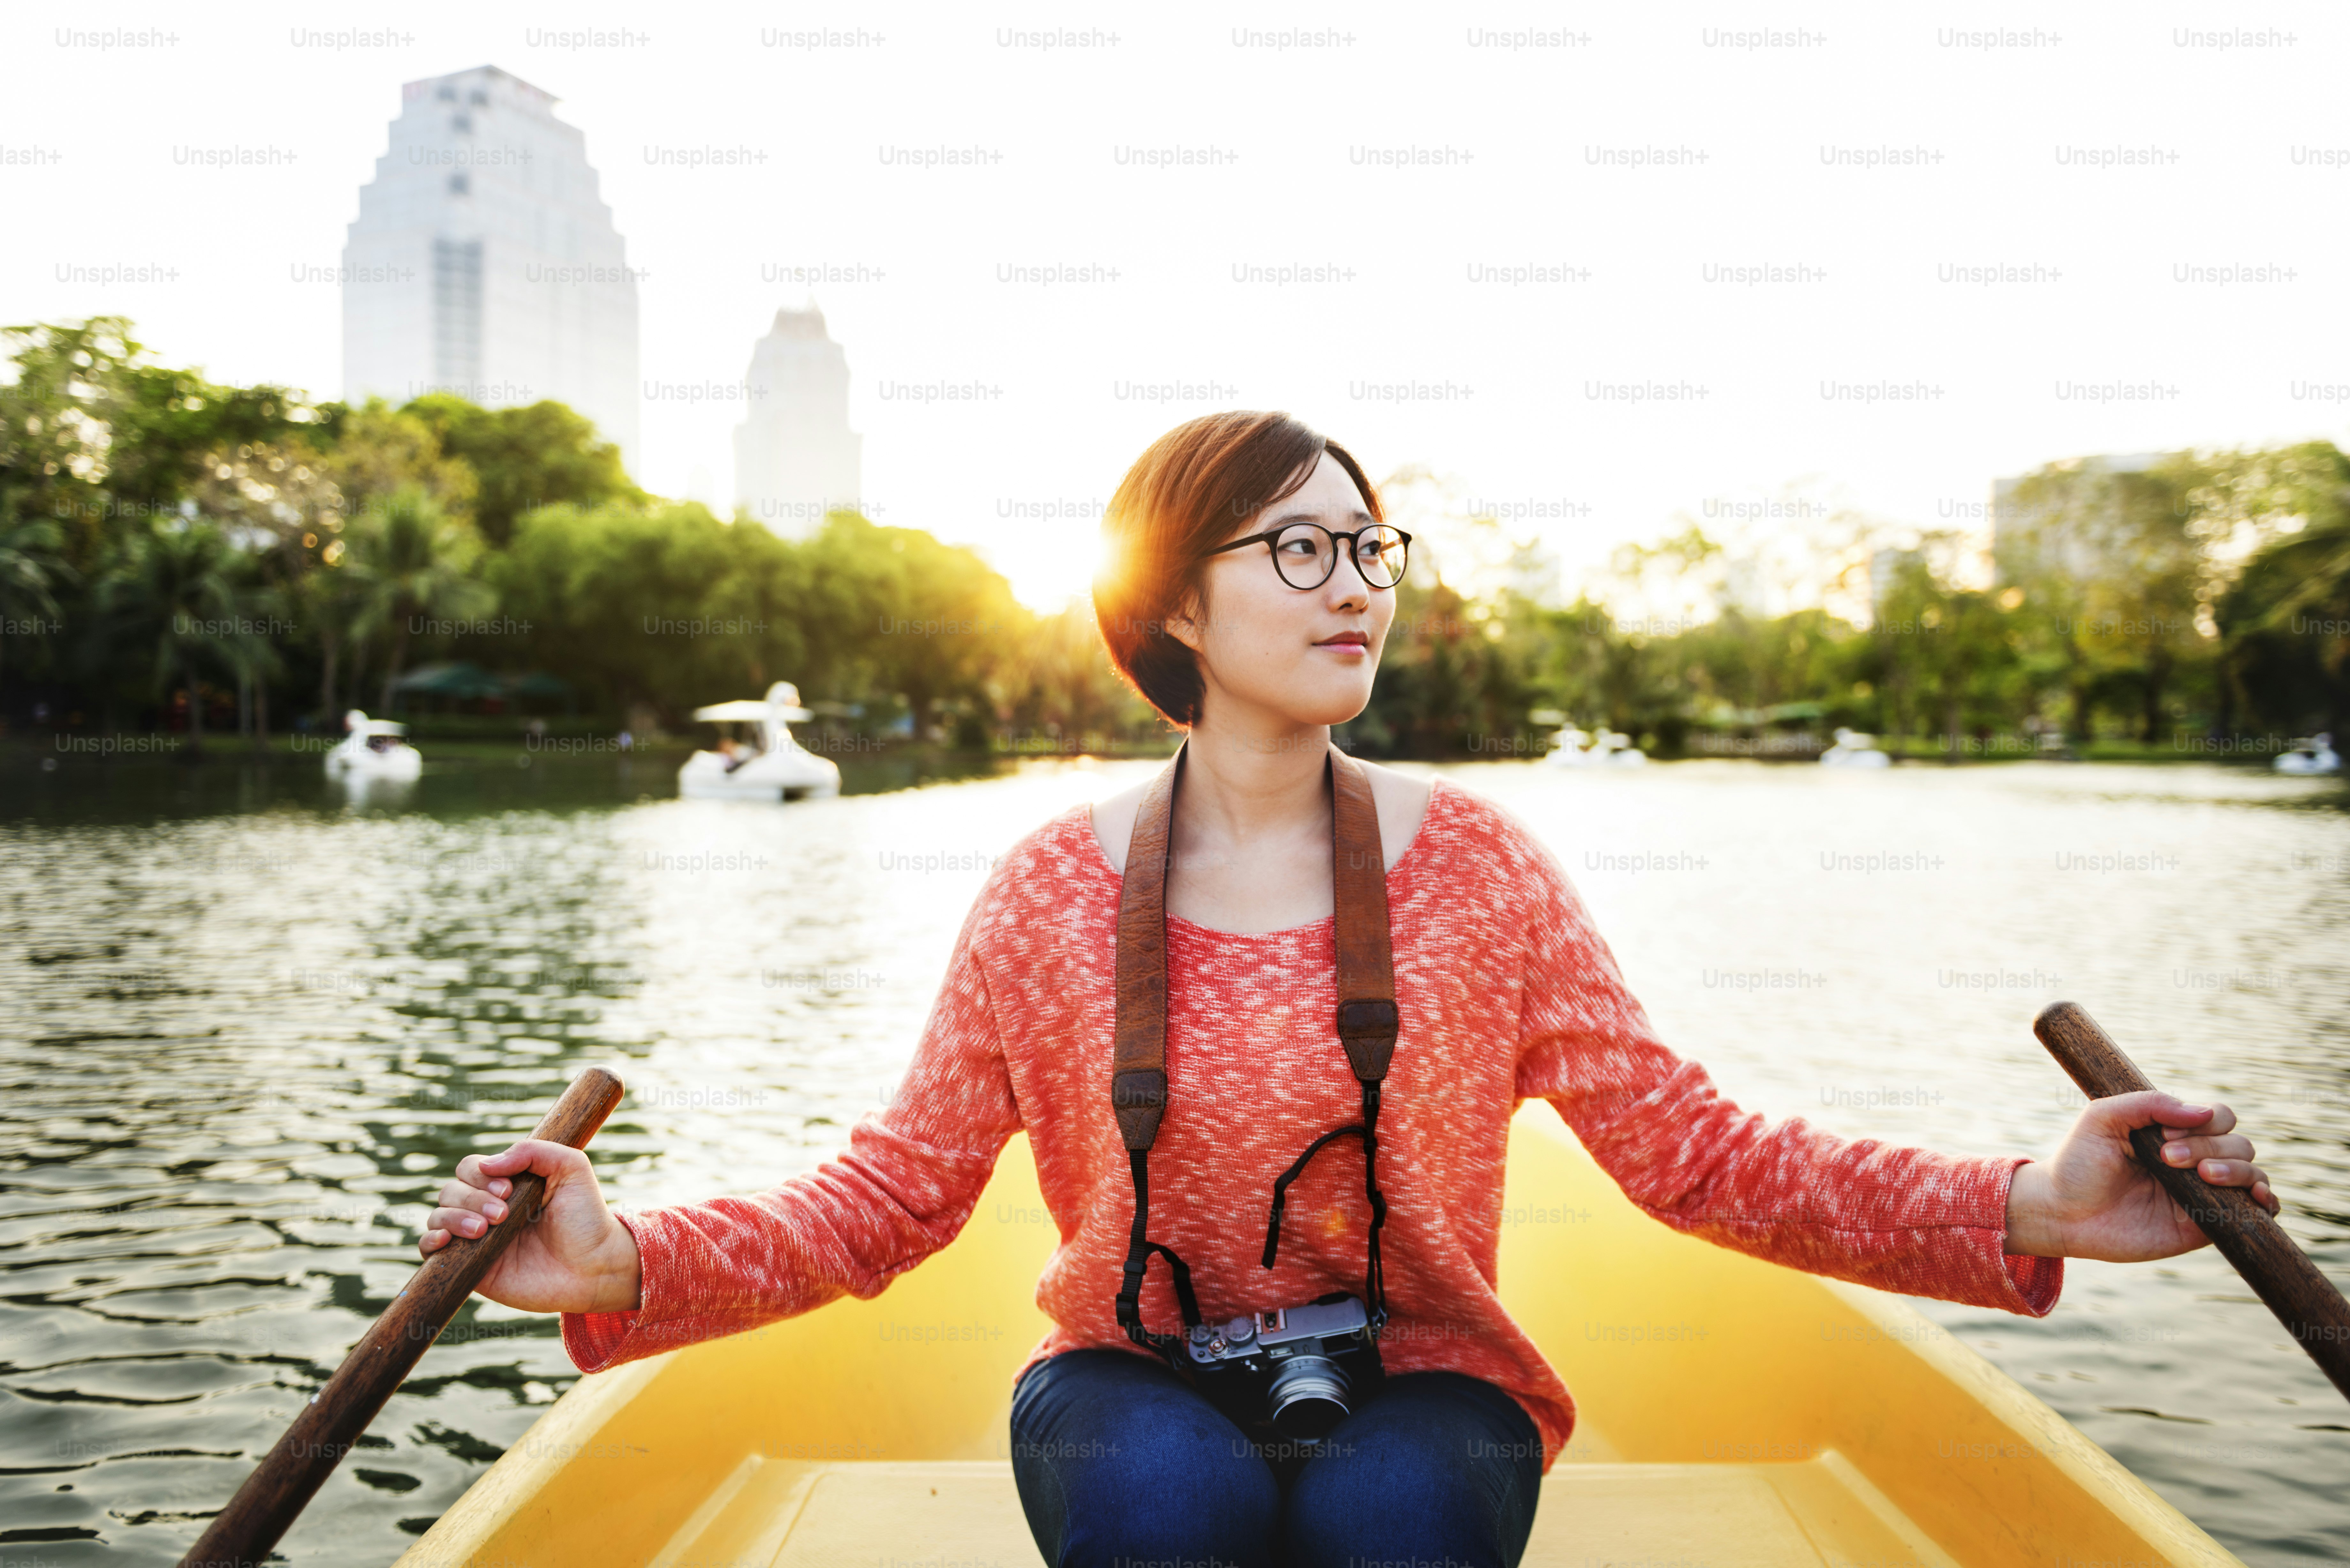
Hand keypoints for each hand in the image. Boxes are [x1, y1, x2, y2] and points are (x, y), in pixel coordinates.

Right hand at [418, 1139, 642, 1313]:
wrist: (594, 1267)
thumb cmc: (585, 1217)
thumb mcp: (571, 1168)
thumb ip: (533, 1152)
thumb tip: (487, 1164)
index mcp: (507, 1184)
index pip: (471, 1168)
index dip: (481, 1175)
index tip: (509, 1189)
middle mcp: (487, 1209)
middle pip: (451, 1190)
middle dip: (471, 1198)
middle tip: (502, 1214)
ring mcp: (477, 1239)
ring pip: (438, 1216)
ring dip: (453, 1217)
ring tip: (483, 1229)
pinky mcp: (471, 1268)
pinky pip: (431, 1251)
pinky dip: (430, 1240)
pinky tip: (445, 1239)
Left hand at [2004, 1091, 2278, 1260]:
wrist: (2062, 1212)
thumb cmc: (2078, 1162)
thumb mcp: (2103, 1118)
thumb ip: (2148, 1104)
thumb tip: (2203, 1110)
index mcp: (2173, 1133)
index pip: (2217, 1116)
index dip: (2204, 1121)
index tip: (2165, 1134)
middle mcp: (2194, 1161)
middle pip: (2238, 1143)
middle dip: (2209, 1146)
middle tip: (2166, 1158)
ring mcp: (2202, 1193)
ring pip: (2251, 1173)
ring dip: (2236, 1169)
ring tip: (2202, 1174)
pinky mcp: (2204, 1225)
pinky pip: (2254, 1212)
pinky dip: (2266, 1200)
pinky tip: (2258, 1196)